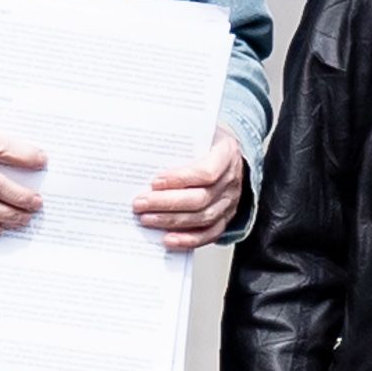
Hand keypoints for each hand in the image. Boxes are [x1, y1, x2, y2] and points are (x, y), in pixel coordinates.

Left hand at [131, 128, 247, 241]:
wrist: (228, 152)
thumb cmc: (207, 140)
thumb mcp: (197, 131)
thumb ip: (177, 138)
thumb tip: (144, 149)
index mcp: (227, 154)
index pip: (206, 172)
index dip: (180, 179)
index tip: (155, 182)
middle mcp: (232, 180)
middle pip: (200, 198)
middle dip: (166, 203)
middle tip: (140, 203)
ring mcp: (230, 201)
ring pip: (202, 218)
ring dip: (171, 221)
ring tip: (146, 219)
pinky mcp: (225, 217)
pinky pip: (209, 233)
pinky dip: (188, 240)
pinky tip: (168, 239)